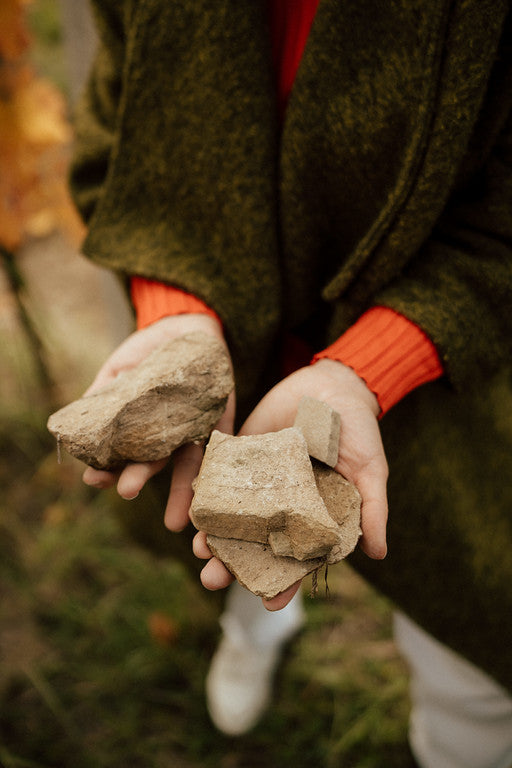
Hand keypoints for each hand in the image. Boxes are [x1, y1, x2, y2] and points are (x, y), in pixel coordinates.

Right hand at [82, 314, 234, 530]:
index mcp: (137, 429)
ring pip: (188, 466)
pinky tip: (210, 492)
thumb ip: (103, 392)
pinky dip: (217, 469)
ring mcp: (194, 430)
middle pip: (153, 463)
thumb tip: (75, 417)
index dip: (107, 469)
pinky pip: (222, 447)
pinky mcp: (222, 420)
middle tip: (125, 492)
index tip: (93, 480)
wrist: (186, 326)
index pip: (121, 454)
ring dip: (181, 494)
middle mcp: (166, 436)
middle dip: (138, 479)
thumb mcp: (119, 368)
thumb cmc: (146, 352)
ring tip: (175, 523)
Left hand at [193, 358, 387, 608]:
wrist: (332, 383)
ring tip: (199, 549)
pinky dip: (204, 494)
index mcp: (313, 518)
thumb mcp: (371, 468)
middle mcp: (282, 506)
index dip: (285, 583)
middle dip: (235, 565)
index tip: (269, 606)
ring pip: (233, 517)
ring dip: (214, 535)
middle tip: (213, 581)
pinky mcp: (241, 454)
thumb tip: (379, 554)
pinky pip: (219, 477)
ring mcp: (260, 482)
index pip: (296, 559)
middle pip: (256, 544)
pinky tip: (190, 509)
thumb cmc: (359, 430)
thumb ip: (372, 507)